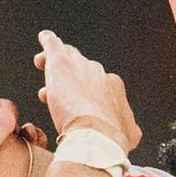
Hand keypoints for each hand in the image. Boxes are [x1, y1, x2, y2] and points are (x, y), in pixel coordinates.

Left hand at [34, 31, 139, 153]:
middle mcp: (98, 73)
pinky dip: (48, 41)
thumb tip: (134, 133)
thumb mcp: (128, 134)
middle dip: (69, 79)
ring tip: (41, 63)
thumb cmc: (111, 138)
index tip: (75, 107)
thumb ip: (129, 130)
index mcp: (113, 87)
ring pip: (67, 56)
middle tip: (56, 92)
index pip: (96, 83)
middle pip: (81, 69)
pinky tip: (44, 38)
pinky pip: (53, 45)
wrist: (98, 134)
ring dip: (55, 60)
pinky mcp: (61, 63)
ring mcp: (80, 66)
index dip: (84, 93)